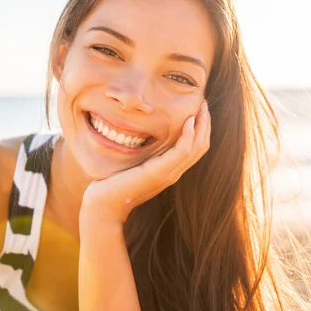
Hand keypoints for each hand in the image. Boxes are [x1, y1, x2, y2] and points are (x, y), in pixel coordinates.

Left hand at [80, 100, 210, 224]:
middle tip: (204, 104)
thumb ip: (143, 154)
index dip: (201, 129)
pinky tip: (188, 121)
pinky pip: (182, 151)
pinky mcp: (159, 172)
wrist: (105, 206)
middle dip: (205, 123)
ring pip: (197, 147)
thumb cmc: (114, 186)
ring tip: (201, 107)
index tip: (199, 110)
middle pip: (201, 146)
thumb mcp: (133, 165)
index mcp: (170, 171)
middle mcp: (174, 173)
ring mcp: (169, 174)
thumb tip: (142, 135)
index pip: (195, 149)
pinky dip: (189, 135)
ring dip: (202, 125)